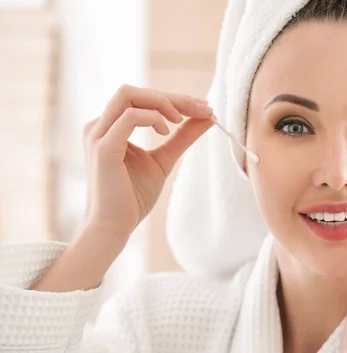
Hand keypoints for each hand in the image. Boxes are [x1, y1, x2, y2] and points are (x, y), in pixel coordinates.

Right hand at [82, 85, 213, 236]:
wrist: (115, 227)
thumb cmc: (134, 196)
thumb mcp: (165, 159)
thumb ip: (182, 137)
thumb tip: (207, 116)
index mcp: (110, 126)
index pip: (141, 98)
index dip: (175, 98)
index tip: (203, 107)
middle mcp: (99, 125)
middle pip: (135, 91)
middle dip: (173, 97)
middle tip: (202, 109)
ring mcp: (98, 135)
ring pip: (128, 94)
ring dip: (162, 102)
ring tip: (180, 120)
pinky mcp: (104, 148)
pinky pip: (129, 117)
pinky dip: (153, 118)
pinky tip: (166, 131)